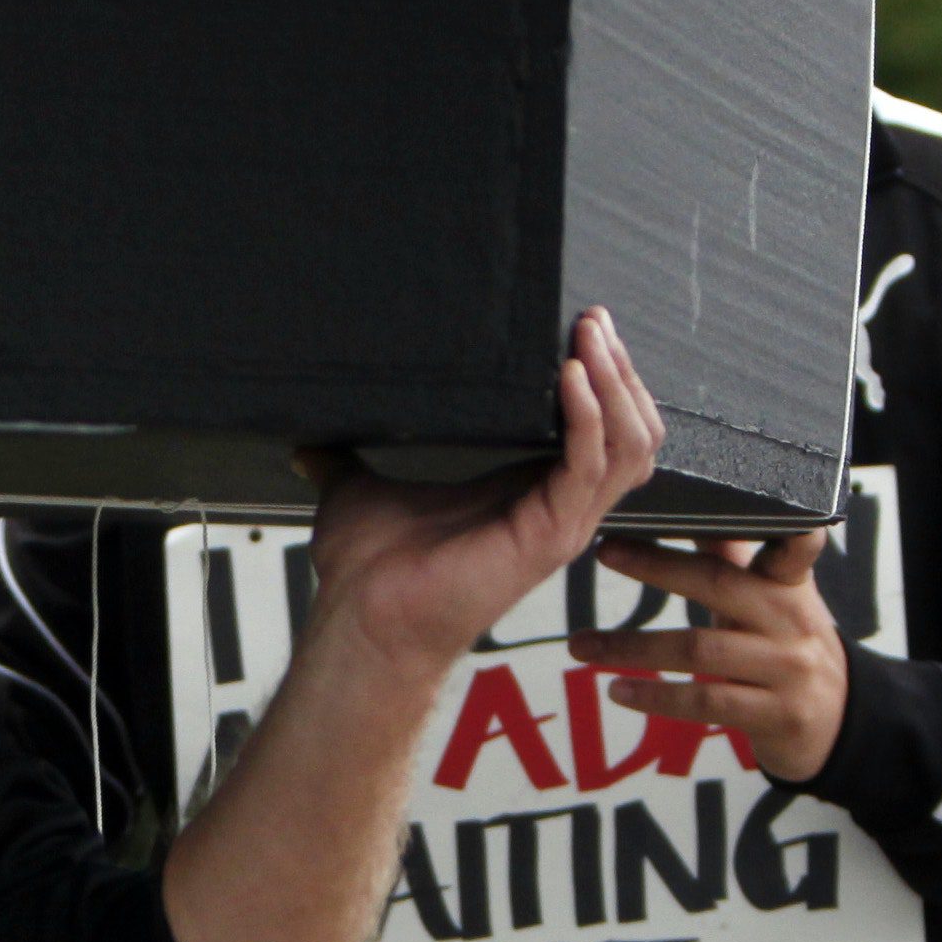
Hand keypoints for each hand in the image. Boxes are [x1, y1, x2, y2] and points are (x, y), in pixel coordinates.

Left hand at [302, 311, 664, 676]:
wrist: (360, 620)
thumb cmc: (369, 573)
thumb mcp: (360, 491)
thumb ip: (346, 461)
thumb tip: (309, 443)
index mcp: (530, 492)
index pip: (603, 430)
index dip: (604, 380)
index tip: (585, 326)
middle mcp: (559, 507)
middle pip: (631, 433)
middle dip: (621, 373)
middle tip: (595, 321)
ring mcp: (561, 524)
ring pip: (628, 448)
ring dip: (616, 388)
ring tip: (590, 340)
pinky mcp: (548, 535)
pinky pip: (588, 469)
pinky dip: (587, 419)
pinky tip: (570, 378)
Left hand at [571, 528, 846, 781]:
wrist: (836, 722)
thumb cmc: (784, 646)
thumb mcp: (770, 600)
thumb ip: (732, 556)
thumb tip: (686, 502)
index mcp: (790, 584)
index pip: (792, 546)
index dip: (778, 526)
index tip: (737, 499)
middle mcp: (793, 621)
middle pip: (719, 585)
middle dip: (657, 566)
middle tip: (605, 551)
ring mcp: (787, 670)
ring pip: (699, 650)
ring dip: (632, 647)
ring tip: (581, 645)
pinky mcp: (775, 715)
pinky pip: (705, 701)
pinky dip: (655, 696)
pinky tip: (617, 691)